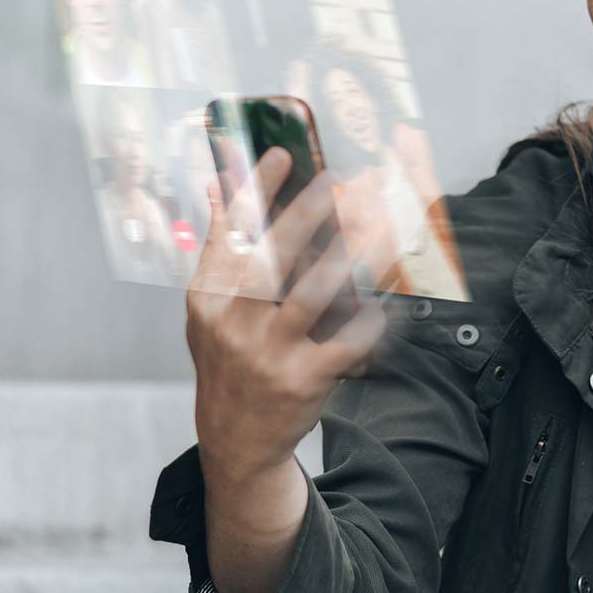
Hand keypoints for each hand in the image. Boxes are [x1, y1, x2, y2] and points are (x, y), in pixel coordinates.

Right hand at [186, 147, 386, 485]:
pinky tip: (385, 302)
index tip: (281, 154)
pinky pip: (345, 342)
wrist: (236, 438)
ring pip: (312, 295)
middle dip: (304, 215)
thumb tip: (218, 185)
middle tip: (334, 180)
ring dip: (345, 259)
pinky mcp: (304, 379)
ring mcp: (268, 352)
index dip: (253, 190)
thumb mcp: (207, 309)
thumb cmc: (226, 360)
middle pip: (271, 258)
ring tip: (372, 227)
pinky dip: (369, 321)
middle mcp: (234, 322)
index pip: (231, 233)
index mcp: (209, 298)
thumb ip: (217, 246)